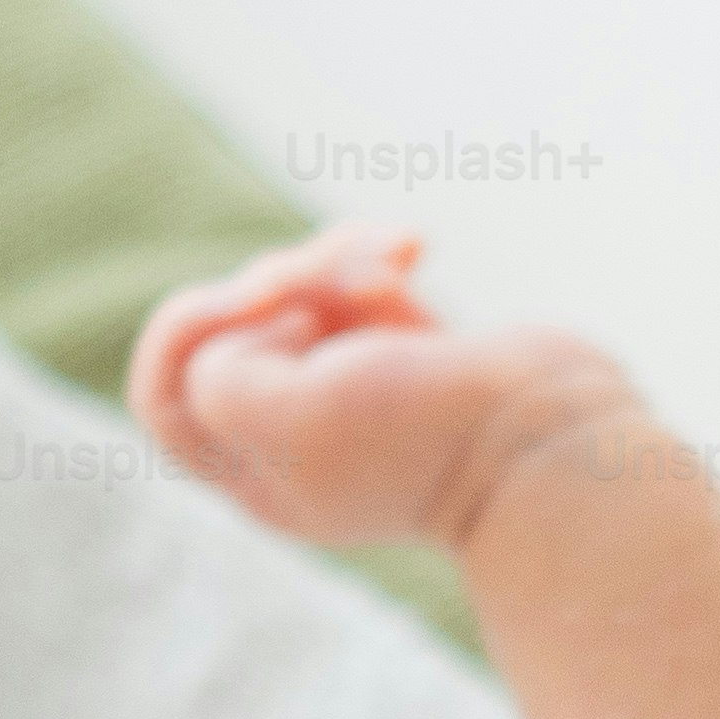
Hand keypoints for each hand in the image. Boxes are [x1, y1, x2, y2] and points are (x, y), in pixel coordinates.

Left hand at [126, 224, 647, 557]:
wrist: (555, 444)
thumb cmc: (425, 437)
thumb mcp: (291, 418)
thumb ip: (219, 379)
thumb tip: (248, 330)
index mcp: (255, 472)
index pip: (163, 393)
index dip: (188, 330)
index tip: (252, 308)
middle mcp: (294, 438)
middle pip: (233, 328)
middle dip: (281, 279)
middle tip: (338, 279)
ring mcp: (355, 395)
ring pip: (298, 295)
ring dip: (334, 257)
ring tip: (394, 256)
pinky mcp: (409, 356)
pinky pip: (357, 287)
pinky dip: (373, 258)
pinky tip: (417, 247)